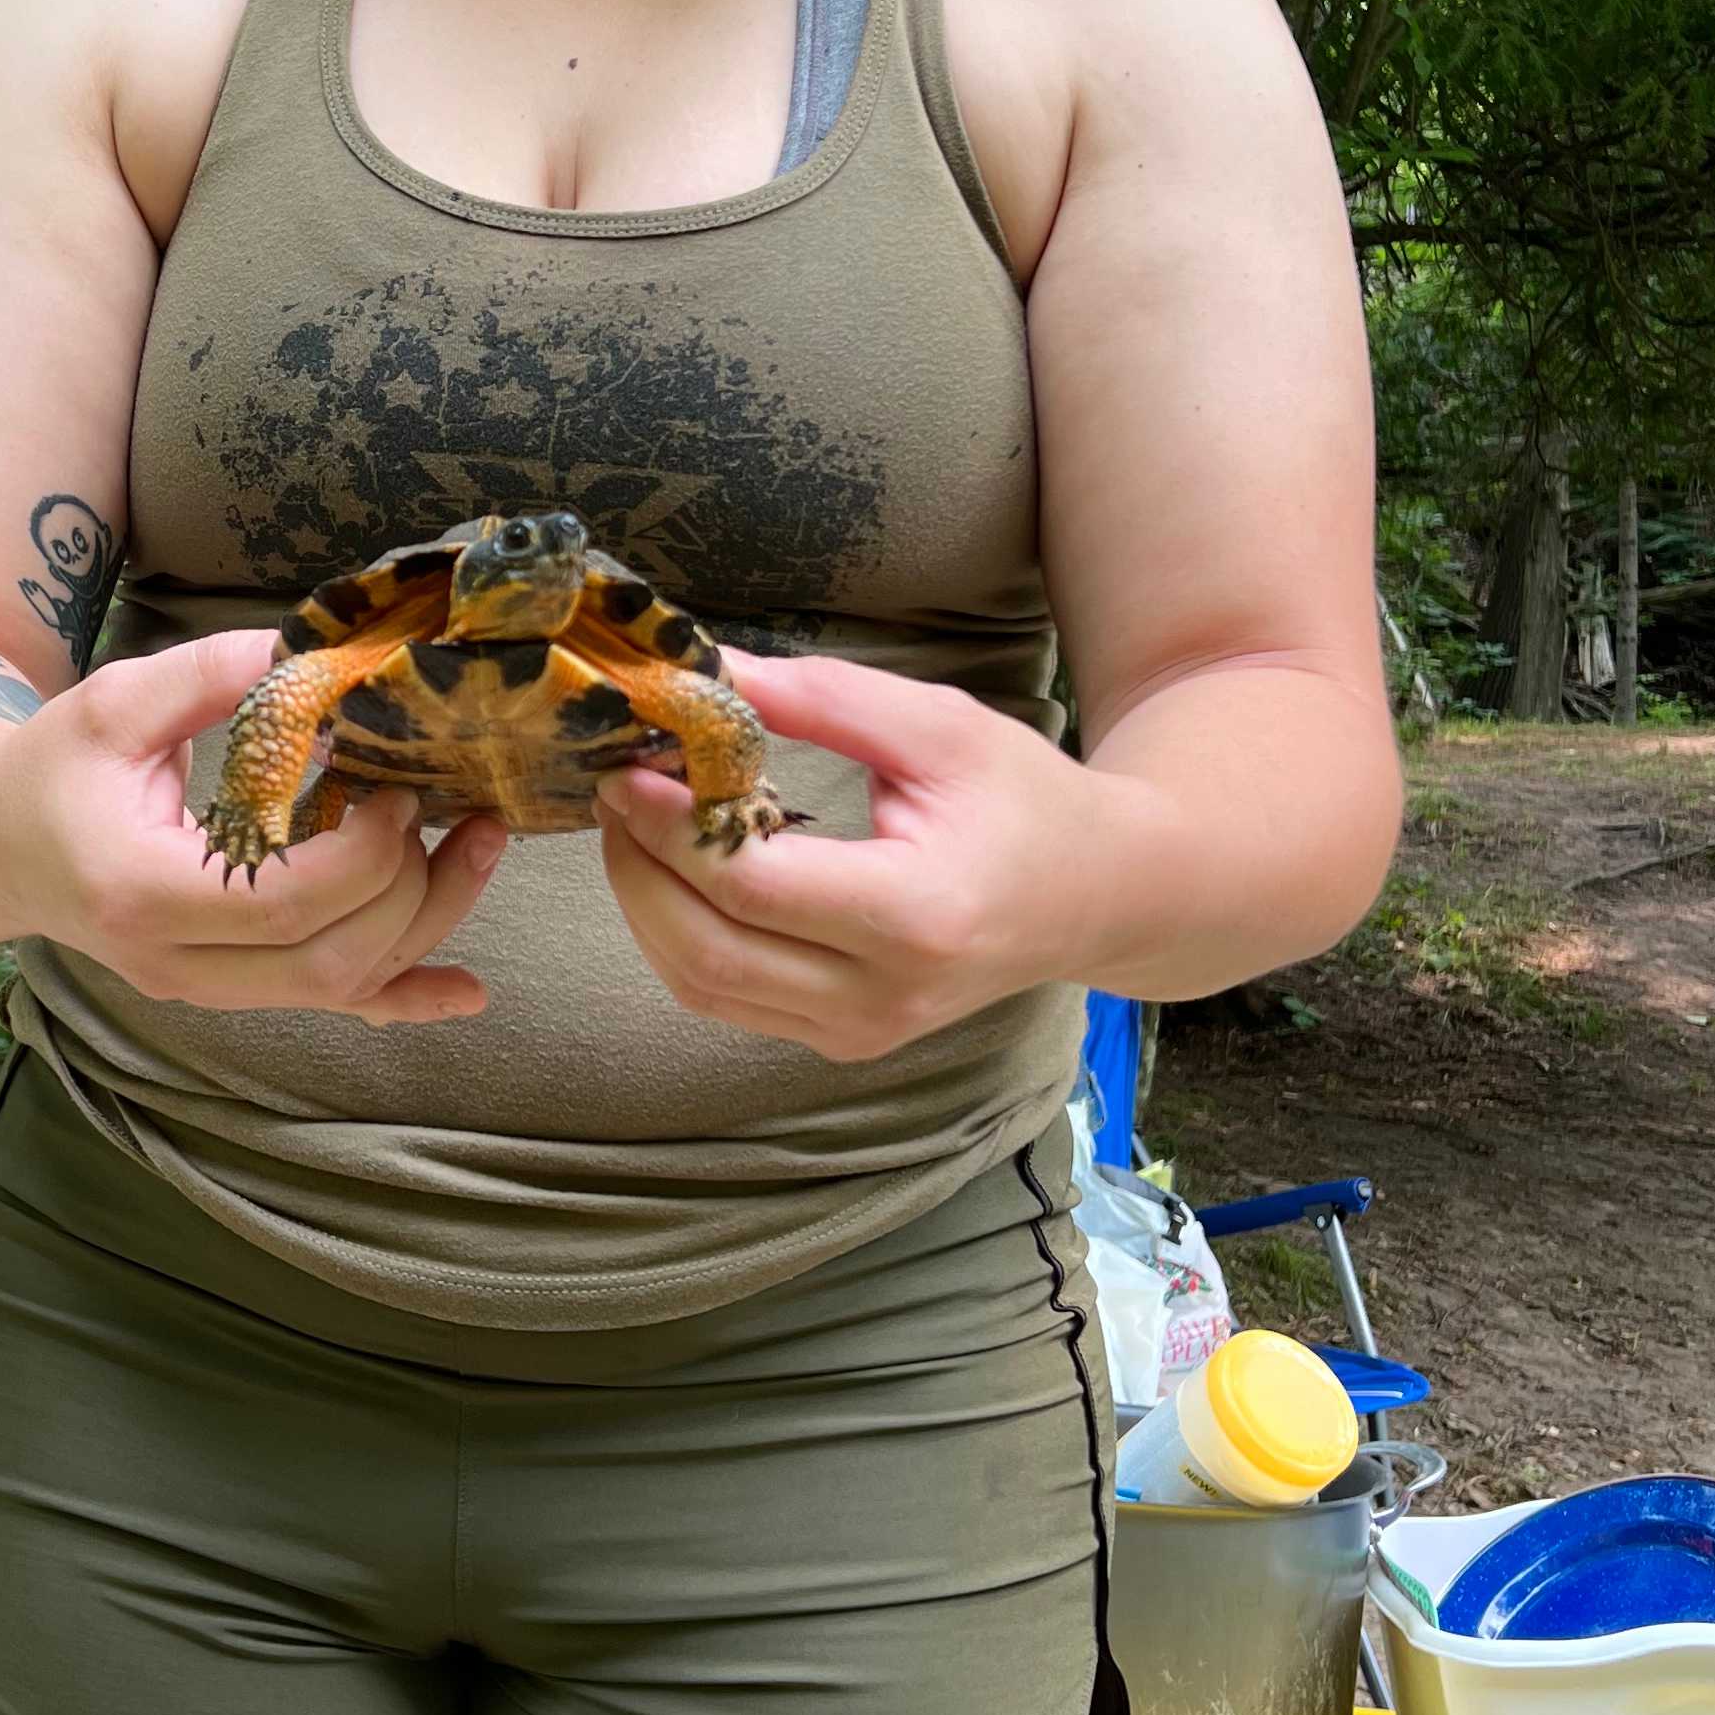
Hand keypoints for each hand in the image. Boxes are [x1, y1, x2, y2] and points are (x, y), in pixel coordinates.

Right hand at [0, 626, 504, 1024]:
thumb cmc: (50, 769)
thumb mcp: (116, 701)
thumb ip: (215, 674)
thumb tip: (316, 646)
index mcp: (141, 891)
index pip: (281, 902)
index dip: (362, 853)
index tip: (395, 784)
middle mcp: (174, 962)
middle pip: (326, 959)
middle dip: (408, 886)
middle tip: (440, 803)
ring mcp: (202, 988)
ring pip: (339, 987)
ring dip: (424, 924)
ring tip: (482, 848)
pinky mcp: (227, 987)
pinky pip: (328, 1007)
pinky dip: (403, 998)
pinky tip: (465, 990)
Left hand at [593, 650, 1133, 1060]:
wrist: (1100, 895)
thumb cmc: (1024, 800)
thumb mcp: (937, 726)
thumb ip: (821, 700)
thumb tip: (705, 671)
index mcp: (916, 915)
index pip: (750, 885)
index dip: (668, 827)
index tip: (628, 763)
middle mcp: (884, 994)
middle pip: (707, 950)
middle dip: (637, 866)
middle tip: (614, 786)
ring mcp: (862, 1033)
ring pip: (702, 986)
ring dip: (645, 903)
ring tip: (635, 822)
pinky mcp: (843, 1042)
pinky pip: (728, 1000)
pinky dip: (681, 936)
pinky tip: (679, 870)